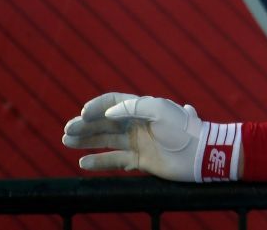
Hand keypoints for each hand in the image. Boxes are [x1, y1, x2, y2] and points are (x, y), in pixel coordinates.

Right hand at [62, 92, 206, 181]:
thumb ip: (133, 107)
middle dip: (85, 125)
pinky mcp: (140, 161)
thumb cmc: (182, 129)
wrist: (200, 153)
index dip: (97, 107)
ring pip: (105, 140)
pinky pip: (115, 160)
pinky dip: (99, 161)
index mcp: (142, 108)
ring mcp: (138, 142)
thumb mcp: (159, 110)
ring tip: (66, 141)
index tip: (83, 114)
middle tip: (67, 131)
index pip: (113, 103)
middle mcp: (138, 124)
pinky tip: (83, 163)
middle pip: (105, 122)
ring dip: (86, 140)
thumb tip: (109, 113)